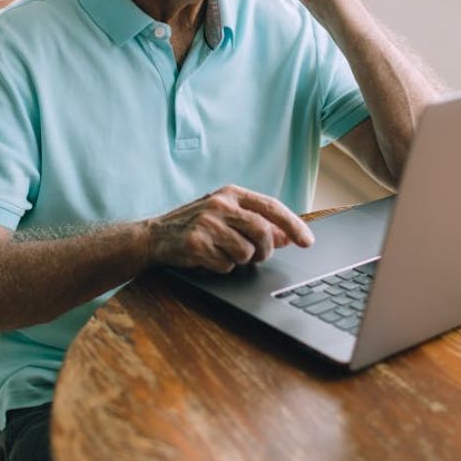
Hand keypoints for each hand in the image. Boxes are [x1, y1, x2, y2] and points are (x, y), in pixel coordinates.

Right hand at [147, 185, 314, 272]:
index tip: (307, 242)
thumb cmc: (196, 225)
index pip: (272, 207)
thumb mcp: (227, 217)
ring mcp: (207, 223)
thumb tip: (287, 236)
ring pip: (246, 252)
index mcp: (231, 193)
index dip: (293, 225)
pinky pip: (226, 265)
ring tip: (223, 252)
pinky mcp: (196, 243)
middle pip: (262, 232)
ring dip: (240, 260)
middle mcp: (220, 204)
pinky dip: (221, 267)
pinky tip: (207, 258)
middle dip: (265, 251)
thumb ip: (257, 223)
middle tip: (257, 256)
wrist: (154, 236)